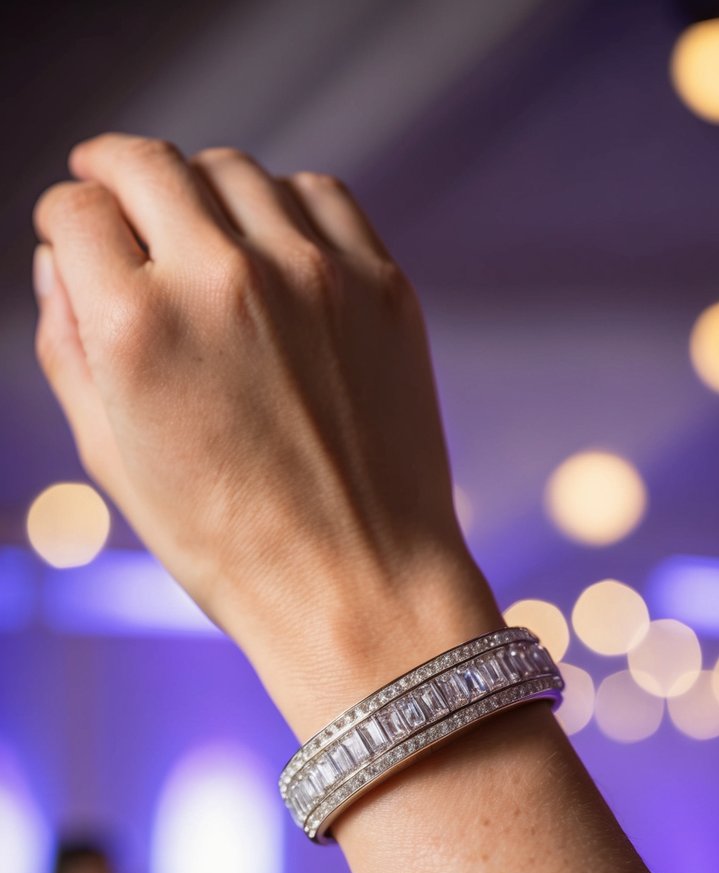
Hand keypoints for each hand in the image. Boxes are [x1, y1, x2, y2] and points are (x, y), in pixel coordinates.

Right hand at [32, 134, 500, 736]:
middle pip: (144, 164)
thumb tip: (57, 266)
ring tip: (197, 232)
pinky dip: (282, 205)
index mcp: (137, 328)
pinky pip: (318, 195)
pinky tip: (273, 247)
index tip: (76, 236)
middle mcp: (221, 279)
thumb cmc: (228, 544)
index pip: (74, 211)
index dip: (63, 221)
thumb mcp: (113, 461)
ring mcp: (311, 274)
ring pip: (231, 170)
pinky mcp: (380, 285)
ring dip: (198, 189)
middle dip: (112, 173)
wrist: (360, 582)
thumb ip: (67, 349)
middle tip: (112, 194)